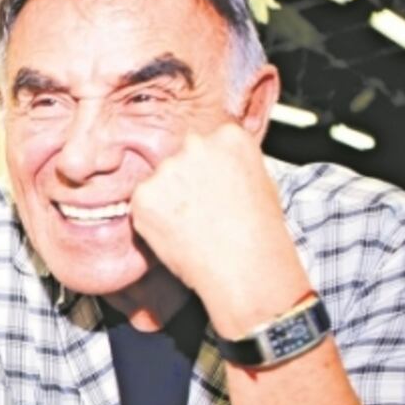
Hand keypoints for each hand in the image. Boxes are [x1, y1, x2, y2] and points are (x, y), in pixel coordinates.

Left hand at [130, 124, 311, 337]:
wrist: (245, 267)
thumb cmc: (259, 233)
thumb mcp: (261, 183)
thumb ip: (232, 165)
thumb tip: (216, 168)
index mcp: (228, 138)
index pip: (207, 142)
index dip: (206, 169)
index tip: (211, 187)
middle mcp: (196, 144)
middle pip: (180, 157)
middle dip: (184, 180)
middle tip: (198, 210)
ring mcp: (167, 168)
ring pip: (160, 181)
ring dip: (167, 200)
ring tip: (191, 226)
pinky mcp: (144, 194)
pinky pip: (143, 203)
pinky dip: (152, 219)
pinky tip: (177, 234)